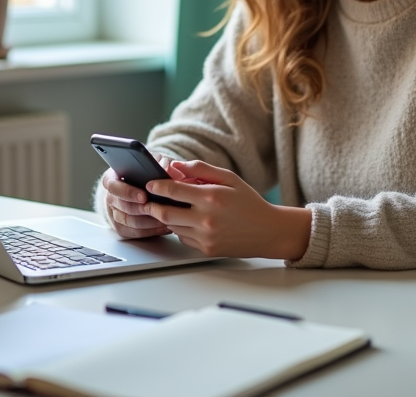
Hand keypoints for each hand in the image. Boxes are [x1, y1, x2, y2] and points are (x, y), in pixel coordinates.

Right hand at [100, 159, 171, 238]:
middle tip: (157, 209)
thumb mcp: (150, 162)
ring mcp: (114, 213)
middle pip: (122, 206)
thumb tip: (167, 167)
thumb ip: (158, 162)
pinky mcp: (121, 227)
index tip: (144, 196)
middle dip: (141, 209)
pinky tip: (163, 226)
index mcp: (111, 178)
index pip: (113, 186)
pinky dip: (149, 231)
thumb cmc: (144, 172)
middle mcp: (110, 197)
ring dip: (148, 222)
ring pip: (129, 221)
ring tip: (165, 218)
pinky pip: (134, 233)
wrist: (139, 187)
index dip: (128, 192)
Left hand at [143, 160, 311, 259]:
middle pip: (165, 212)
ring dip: (167, 217)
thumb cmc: (249, 202)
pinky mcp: (205, 249)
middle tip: (148, 200)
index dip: (158, 185)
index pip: (174, 190)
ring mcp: (205, 237)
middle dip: (152, 206)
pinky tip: (187, 221)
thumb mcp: (229, 178)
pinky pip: (183, 238)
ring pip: (172, 226)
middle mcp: (206, 219)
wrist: (267, 231)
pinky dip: (180, 228)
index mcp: (211, 197)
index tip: (150, 183)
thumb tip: (177, 165)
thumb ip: (201, 169)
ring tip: (168, 207)